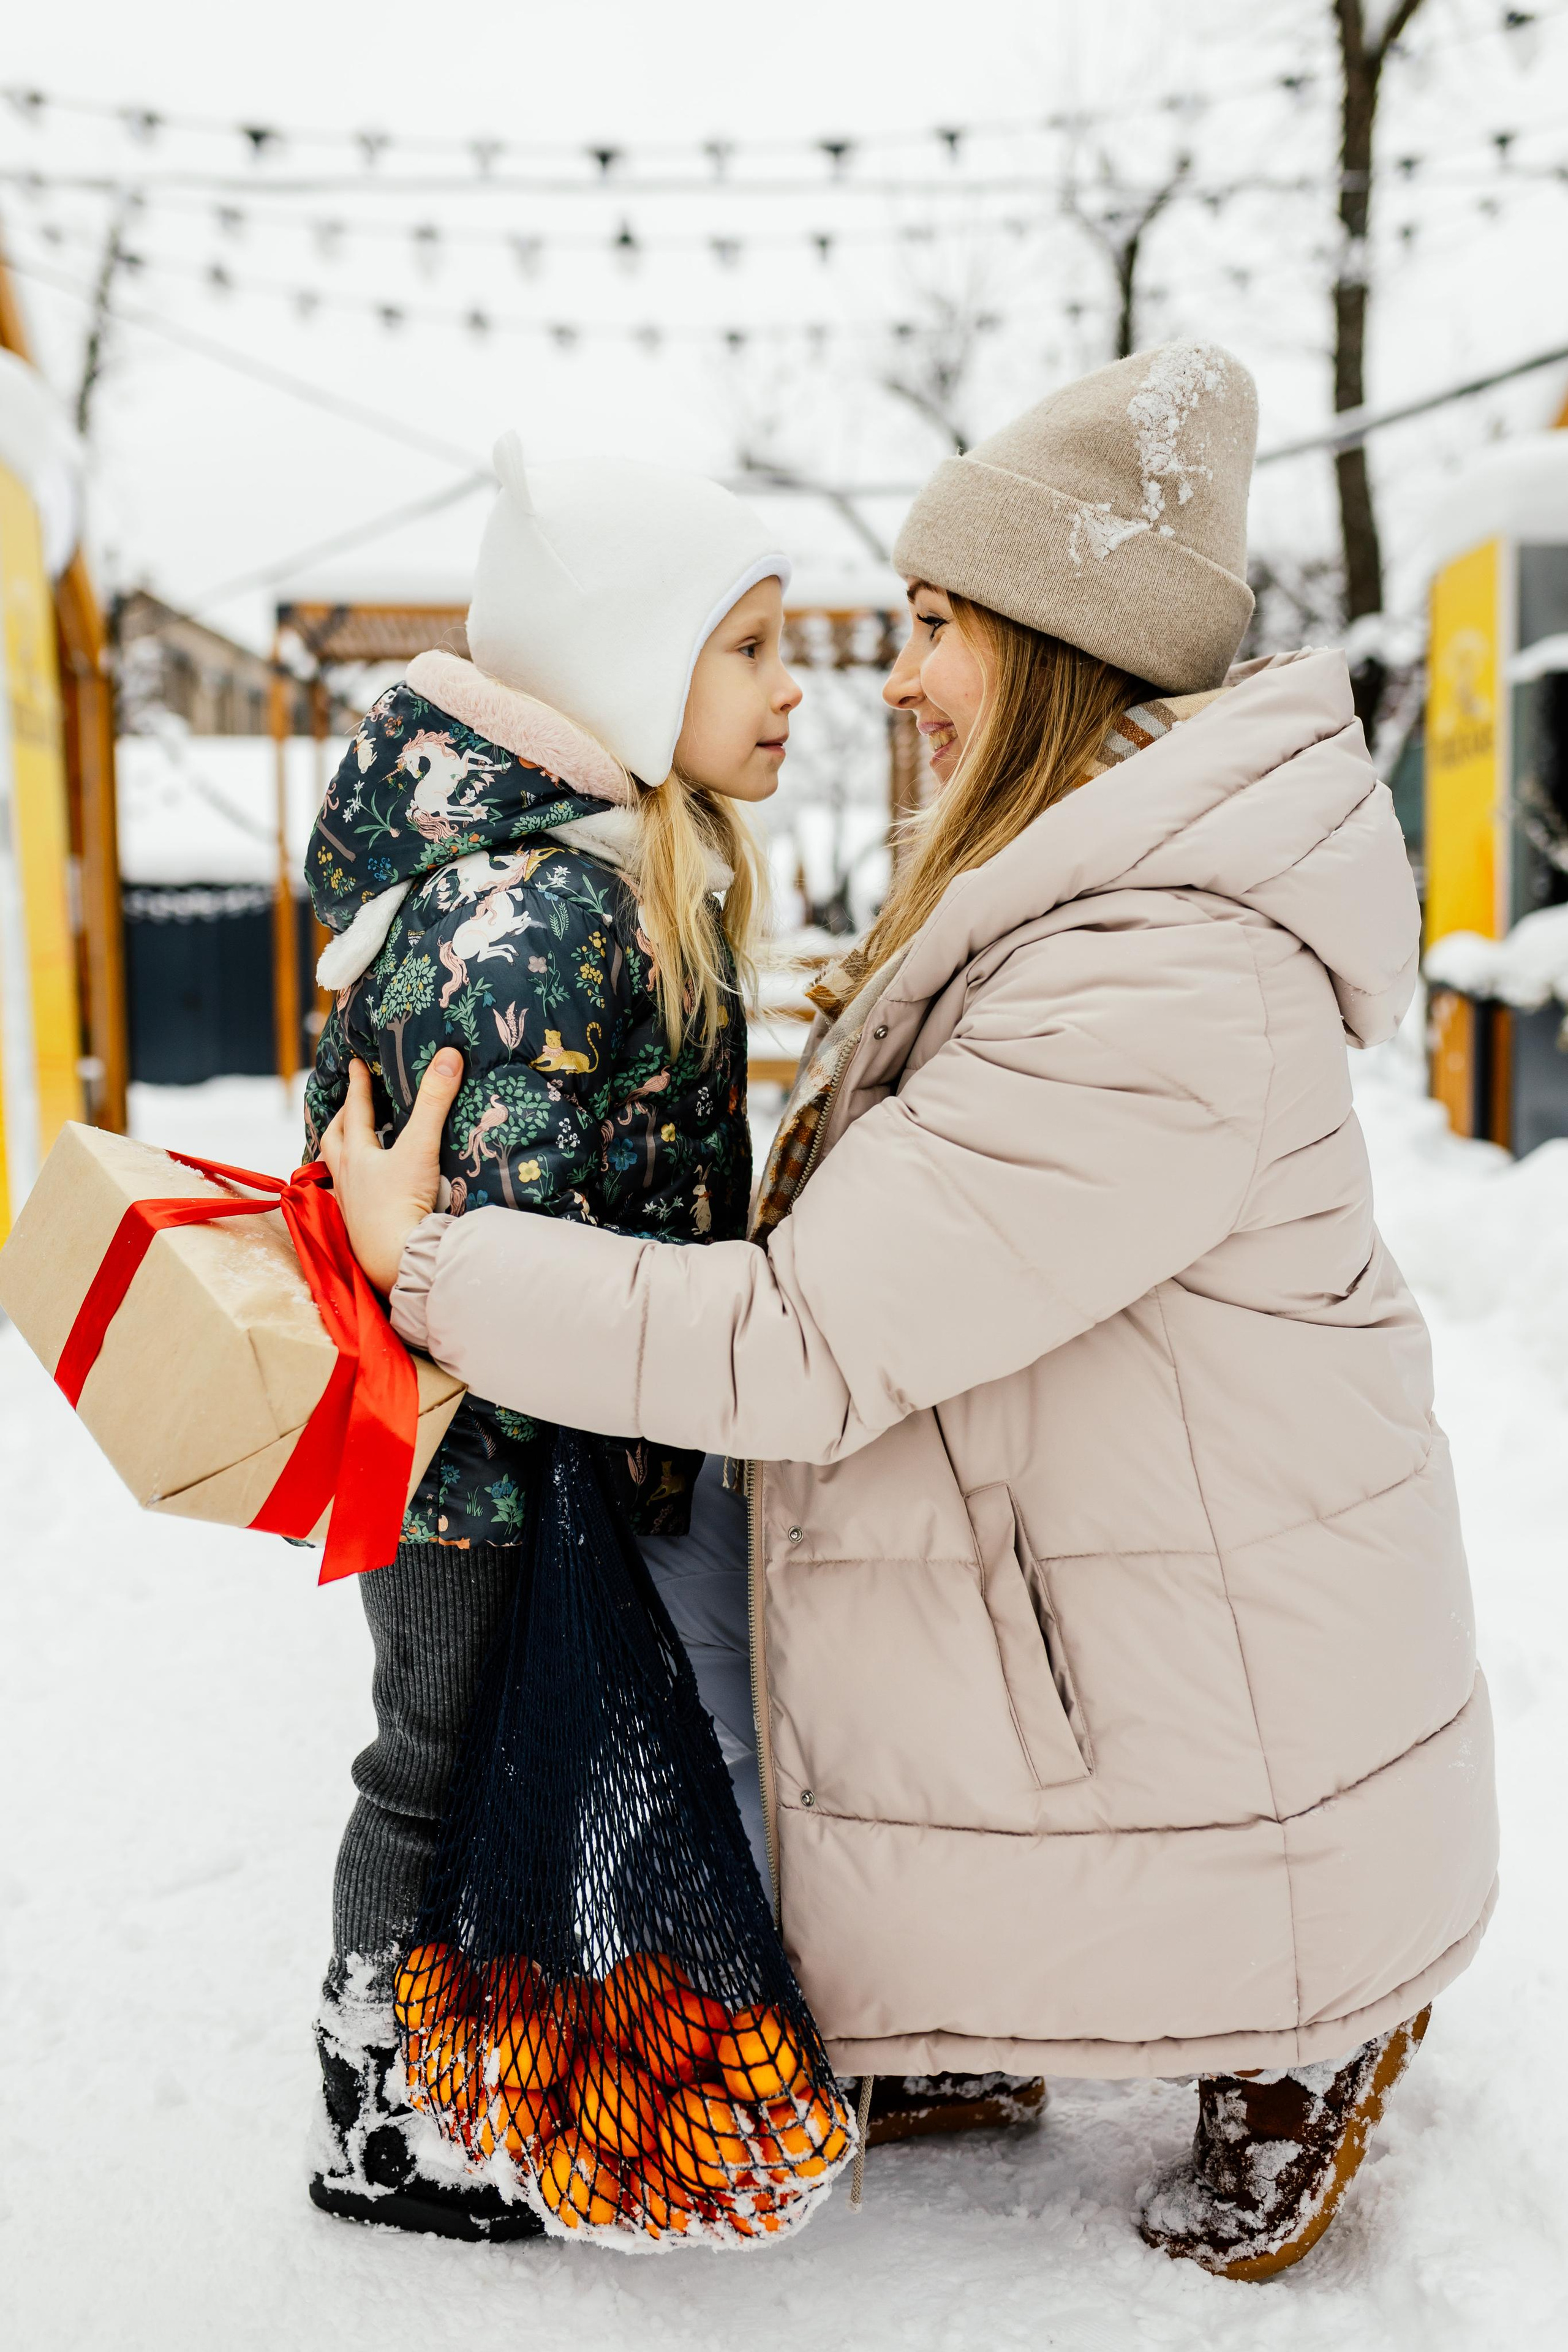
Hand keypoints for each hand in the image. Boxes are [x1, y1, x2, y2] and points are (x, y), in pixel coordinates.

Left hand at [320, 1050, 464, 1294]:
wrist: (395, 1258)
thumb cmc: (402, 1202)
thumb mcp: (421, 1147)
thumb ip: (435, 1101)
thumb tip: (448, 1056)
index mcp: (356, 1155)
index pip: (355, 1111)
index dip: (358, 1086)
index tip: (354, 1064)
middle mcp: (345, 1178)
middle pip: (334, 1140)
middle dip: (341, 1119)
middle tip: (349, 1106)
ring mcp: (349, 1205)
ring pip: (337, 1170)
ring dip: (342, 1153)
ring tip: (352, 1147)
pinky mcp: (359, 1228)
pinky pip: (349, 1197)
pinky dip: (354, 1185)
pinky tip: (366, 1190)